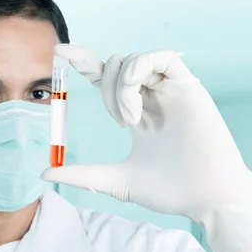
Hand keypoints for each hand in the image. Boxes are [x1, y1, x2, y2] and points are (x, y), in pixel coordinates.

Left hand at [42, 45, 251, 251]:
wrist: (207, 197)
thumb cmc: (171, 191)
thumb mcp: (118, 181)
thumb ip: (84, 174)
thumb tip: (44, 174)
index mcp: (137, 113)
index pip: (106, 79)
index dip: (84, 63)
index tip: (59, 54)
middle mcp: (152, 97)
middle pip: (115, 65)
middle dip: (104, 85)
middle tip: (119, 120)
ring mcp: (170, 91)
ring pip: (133, 59)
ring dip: (120, 86)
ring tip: (129, 119)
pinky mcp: (188, 87)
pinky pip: (160, 58)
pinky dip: (139, 72)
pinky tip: (137, 104)